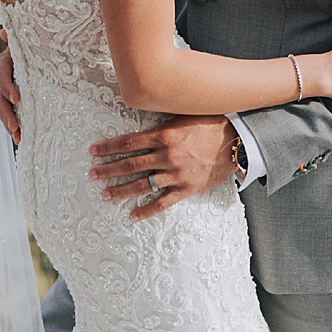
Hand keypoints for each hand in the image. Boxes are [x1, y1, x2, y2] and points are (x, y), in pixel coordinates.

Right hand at [0, 34, 20, 146]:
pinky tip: (21, 138)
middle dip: (7, 114)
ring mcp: (4, 92)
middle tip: (15, 127)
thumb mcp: (25, 40)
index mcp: (4, 63)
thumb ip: (16, 37)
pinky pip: (9, 114)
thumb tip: (5, 30)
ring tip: (18, 137)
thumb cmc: (29, 45)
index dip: (7, 88)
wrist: (30, 52)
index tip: (17, 99)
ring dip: (9, 124)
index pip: (2, 76)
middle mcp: (1, 79)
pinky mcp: (11, 101)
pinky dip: (13, 126)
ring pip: (3, 109)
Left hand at [89, 116, 237, 221]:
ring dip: (120, 190)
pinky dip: (146, 210)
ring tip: (105, 194)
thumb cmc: (213, 124)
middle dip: (108, 169)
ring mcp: (177, 174)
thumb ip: (163, 124)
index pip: (129, 142)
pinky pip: (162, 202)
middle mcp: (168, 155)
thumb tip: (143, 124)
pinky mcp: (187, 188)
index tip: (93, 150)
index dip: (108, 147)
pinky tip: (132, 214)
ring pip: (141, 185)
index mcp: (166, 135)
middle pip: (130, 164)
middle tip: (92, 174)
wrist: (240, 141)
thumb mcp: (185, 116)